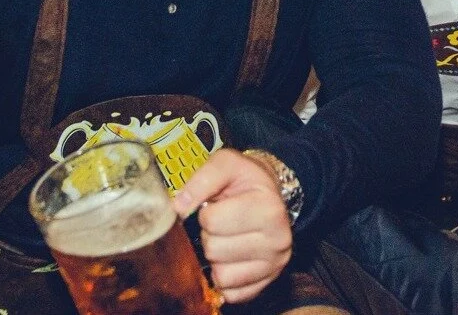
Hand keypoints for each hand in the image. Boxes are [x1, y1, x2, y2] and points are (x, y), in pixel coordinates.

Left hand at [172, 148, 292, 305]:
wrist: (271, 192)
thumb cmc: (247, 180)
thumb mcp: (228, 163)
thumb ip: (202, 179)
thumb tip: (178, 208)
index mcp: (269, 208)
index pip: (212, 221)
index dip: (206, 212)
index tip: (217, 205)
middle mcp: (278, 240)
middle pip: (214, 250)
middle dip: (210, 235)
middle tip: (222, 222)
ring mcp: (274, 265)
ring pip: (221, 276)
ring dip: (216, 258)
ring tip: (227, 238)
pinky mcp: (267, 284)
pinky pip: (230, 293)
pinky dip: (224, 277)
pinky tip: (231, 257)